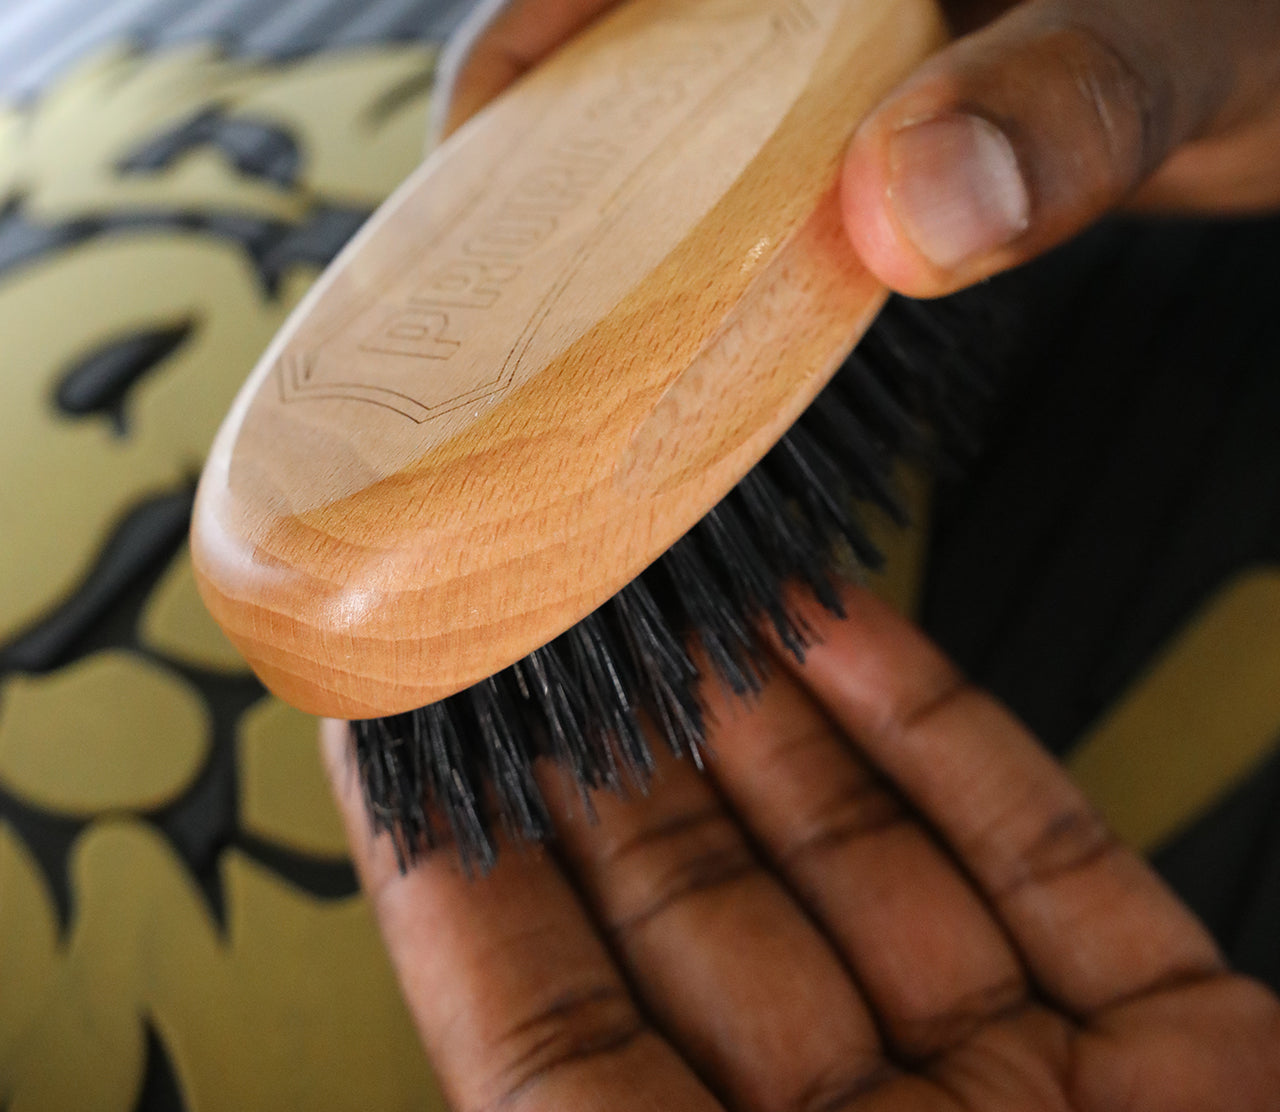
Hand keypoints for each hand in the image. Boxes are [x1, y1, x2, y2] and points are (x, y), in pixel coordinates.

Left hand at [324, 587, 1279, 1109]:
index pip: (540, 1035)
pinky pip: (1043, 859)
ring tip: (665, 580)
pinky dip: (938, 730)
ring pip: (859, 858)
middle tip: (536, 601)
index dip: (456, 872)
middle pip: (699, 919)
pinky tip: (836, 625)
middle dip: (613, 753)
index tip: (395, 727)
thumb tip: (465, 1069)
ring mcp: (1030, 1111)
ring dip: (761, 710)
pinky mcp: (1183, 1062)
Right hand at [437, 0, 1279, 296]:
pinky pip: (756, 65)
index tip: (467, 150)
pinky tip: (668, 230)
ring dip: (622, 128)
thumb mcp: (1196, 30)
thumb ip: (1062, 105)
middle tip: (483, 227)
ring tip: (543, 243)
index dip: (545, 24)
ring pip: (693, 19)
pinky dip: (705, 149)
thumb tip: (894, 216)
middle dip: (558, 88)